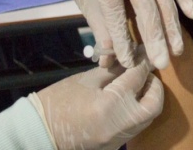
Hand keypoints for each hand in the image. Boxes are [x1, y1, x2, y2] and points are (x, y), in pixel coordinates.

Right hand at [33, 53, 163, 149]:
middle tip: (145, 72)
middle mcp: (119, 126)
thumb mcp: (86, 80)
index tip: (143, 53)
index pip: (137, 79)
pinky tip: (126, 100)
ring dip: (147, 99)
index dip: (142, 63)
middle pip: (153, 104)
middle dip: (154, 86)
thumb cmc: (57, 101)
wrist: (39, 132)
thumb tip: (133, 61)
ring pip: (147, 118)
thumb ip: (113, 71)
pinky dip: (136, 112)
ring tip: (136, 84)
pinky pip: (134, 127)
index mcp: (109, 105)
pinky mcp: (115, 146)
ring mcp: (118, 140)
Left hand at [57, 0, 192, 68]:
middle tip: (161, 63)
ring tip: (176, 50)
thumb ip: (102, 33)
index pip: (118, 20)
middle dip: (156, 39)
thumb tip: (110, 63)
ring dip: (172, 26)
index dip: (123, 44)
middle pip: (147, 10)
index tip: (129, 63)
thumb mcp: (88, 7)